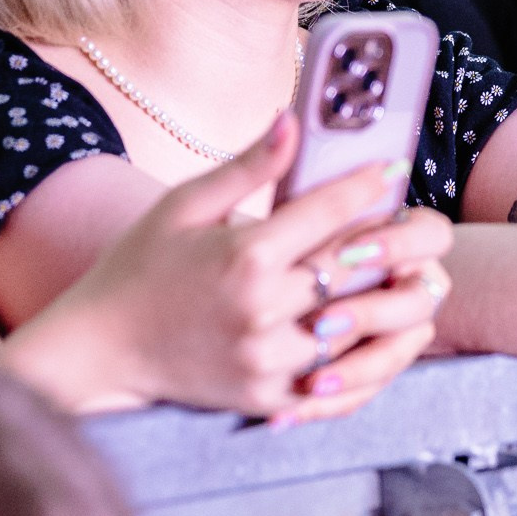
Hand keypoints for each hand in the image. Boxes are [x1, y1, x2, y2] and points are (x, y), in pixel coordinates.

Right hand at [25, 113, 452, 421]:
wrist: (97, 352)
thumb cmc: (138, 268)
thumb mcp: (183, 206)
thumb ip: (248, 167)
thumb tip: (294, 117)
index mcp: (245, 255)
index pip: (331, 212)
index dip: (369, 187)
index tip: (394, 172)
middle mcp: (261, 310)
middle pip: (359, 270)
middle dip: (397, 242)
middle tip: (419, 224)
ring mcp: (266, 360)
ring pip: (361, 328)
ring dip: (391, 300)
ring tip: (412, 275)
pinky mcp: (267, 398)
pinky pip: (341, 383)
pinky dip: (372, 359)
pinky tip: (388, 332)